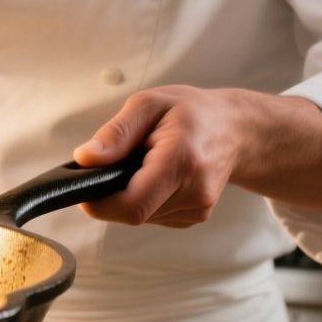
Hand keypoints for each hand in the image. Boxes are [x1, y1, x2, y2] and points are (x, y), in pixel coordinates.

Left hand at [72, 86, 321, 228]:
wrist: (235, 129)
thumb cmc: (192, 113)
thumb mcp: (148, 104)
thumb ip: (115, 133)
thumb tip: (85, 159)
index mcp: (182, 161)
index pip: (132, 205)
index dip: (100, 203)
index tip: (86, 185)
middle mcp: (195, 192)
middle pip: (132, 213)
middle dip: (113, 192)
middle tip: (120, 161)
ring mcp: (198, 209)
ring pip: (141, 216)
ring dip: (129, 194)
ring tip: (144, 162)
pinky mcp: (195, 217)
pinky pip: (153, 215)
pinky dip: (145, 198)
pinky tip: (156, 175)